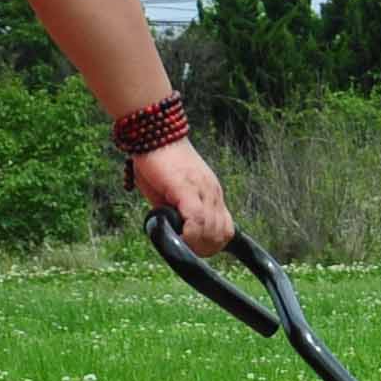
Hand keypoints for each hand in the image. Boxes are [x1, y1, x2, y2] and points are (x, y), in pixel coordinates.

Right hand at [132, 139, 234, 255]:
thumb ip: (176, 211)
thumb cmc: (157, 162)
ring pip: (211, 230)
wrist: (153, 132)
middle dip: (203, 248)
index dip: (213, 245)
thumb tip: (174, 231)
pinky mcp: (188, 187)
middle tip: (184, 246)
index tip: (195, 249)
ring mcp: (203, 190)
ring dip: (195, 243)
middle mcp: (213, 193)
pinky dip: (189, 233)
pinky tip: (177, 233)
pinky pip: (197, 219)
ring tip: (178, 239)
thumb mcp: (169, 193)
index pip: (227, 230)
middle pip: (222, 234)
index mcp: (211, 195)